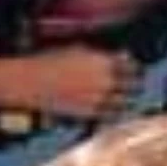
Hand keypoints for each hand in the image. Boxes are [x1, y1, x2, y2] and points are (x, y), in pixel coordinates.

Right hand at [25, 45, 143, 120]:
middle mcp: (105, 80)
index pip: (133, 67)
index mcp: (104, 61)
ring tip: (125, 98)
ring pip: (126, 102)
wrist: (30, 82)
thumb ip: (103, 54)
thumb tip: (125, 56)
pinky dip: (115, 112)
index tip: (135, 71)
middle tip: (135, 85)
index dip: (136, 69)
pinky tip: (112, 109)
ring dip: (127, 100)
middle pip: (134, 86)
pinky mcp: (90, 113)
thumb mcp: (79, 50)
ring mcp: (99, 98)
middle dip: (135, 85)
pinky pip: (112, 115)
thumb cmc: (51, 62)